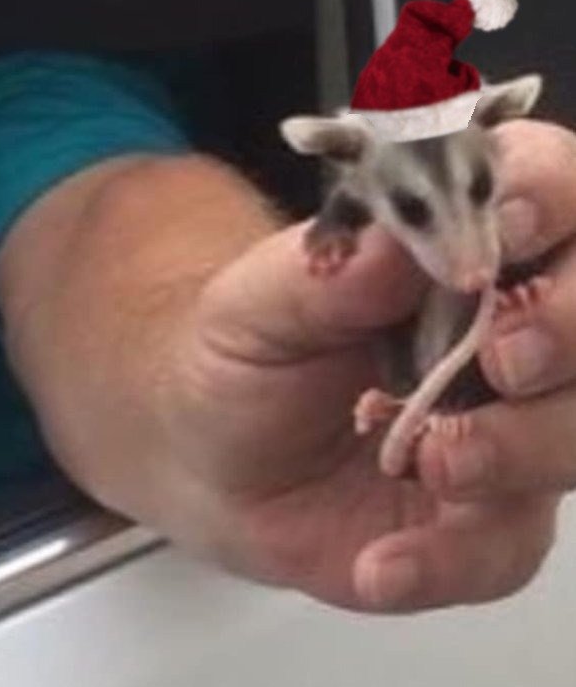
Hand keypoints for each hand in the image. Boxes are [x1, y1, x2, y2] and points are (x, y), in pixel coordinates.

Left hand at [159, 131, 564, 611]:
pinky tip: (380, 563)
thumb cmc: (240, 351)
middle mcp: (504, 329)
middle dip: (570, 328)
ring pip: (575, 431)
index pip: (548, 188)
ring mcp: (507, 426)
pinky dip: (448, 557)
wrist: (211, 453)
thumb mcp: (250, 301)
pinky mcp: (483, 518)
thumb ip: (321, 275)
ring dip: (522, 447)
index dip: (547, 195)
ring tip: (432, 459)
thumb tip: (397, 247)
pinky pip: (504, 547)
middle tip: (503, 356)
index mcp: (454, 246)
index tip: (507, 225)